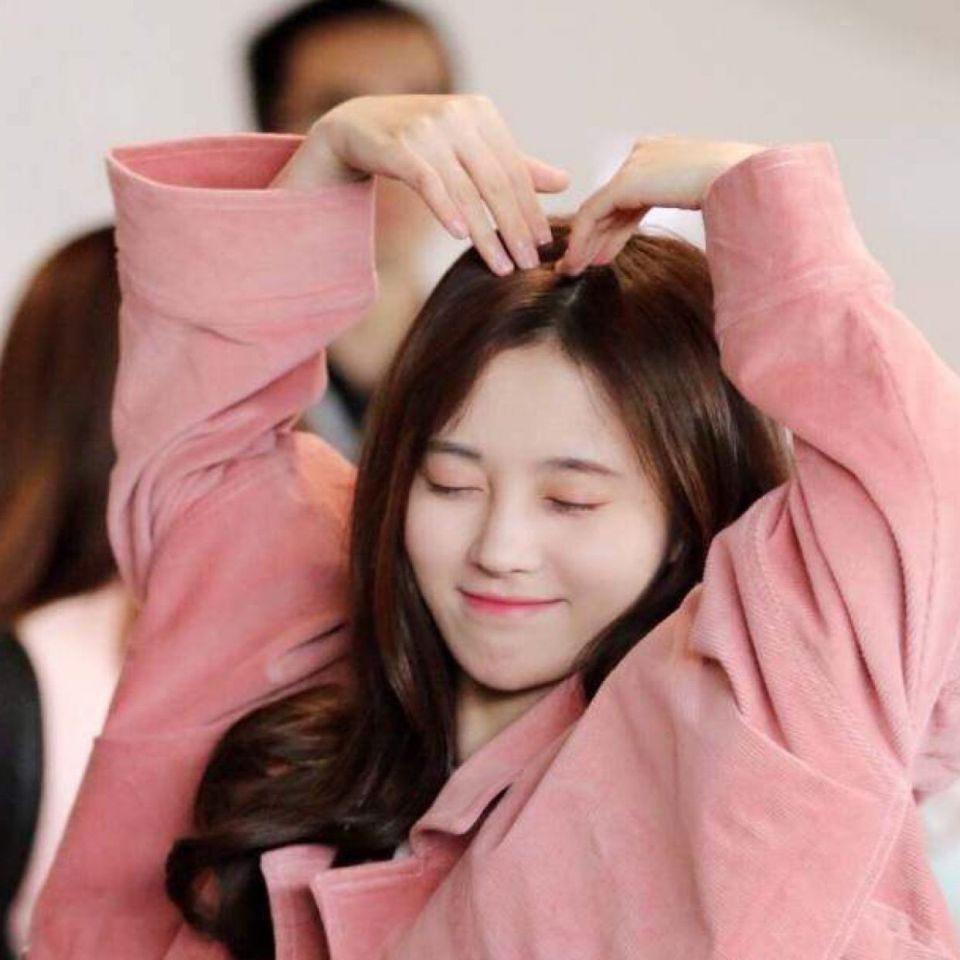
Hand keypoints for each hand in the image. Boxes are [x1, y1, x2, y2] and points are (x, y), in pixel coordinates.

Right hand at [273, 94, 569, 275]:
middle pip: (496, 182)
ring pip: (466, 191)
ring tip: (502, 266)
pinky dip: (447, 211)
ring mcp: (427, 130)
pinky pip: (429, 184)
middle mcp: (457, 117)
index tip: (543, 244)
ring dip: (487, 233)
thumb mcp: (469, 147)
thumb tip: (564, 182)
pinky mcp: (398, 146)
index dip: (531, 209)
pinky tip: (461, 237)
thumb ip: (513, 165)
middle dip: (515, 227)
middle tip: (528, 263)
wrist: (357, 126)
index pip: (514, 170)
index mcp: (482, 114)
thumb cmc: (421, 140)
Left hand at [556, 136, 765, 275]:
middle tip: (576, 265)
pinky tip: (577, 262)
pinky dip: (582, 240)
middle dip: (593, 238)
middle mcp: (645, 154)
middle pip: (611, 205)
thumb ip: (679, 204)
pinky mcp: (625, 183)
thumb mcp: (704, 197)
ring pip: (598, 210)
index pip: (629, 196)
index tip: (601, 256)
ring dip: (583, 244)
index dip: (613, 229)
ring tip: (571, 270)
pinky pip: (593, 214)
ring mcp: (633, 165)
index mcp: (665, 154)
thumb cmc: (740, 191)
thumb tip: (681, 215)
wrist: (743, 178)